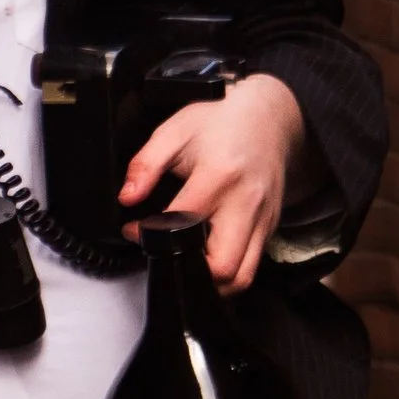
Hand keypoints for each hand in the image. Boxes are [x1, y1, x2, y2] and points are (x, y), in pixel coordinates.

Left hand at [122, 72, 309, 293]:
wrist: (270, 118)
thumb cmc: (223, 122)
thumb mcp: (175, 131)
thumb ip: (146, 164)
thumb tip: (127, 197)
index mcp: (220, 176)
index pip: (183, 225)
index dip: (152, 234)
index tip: (136, 230)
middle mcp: (247, 203)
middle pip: (222, 266)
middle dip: (188, 270)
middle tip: (167, 252)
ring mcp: (263, 219)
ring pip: (242, 276)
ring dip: (211, 280)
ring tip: (187, 259)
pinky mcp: (271, 228)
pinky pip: (252, 265)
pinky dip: (228, 271)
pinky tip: (207, 251)